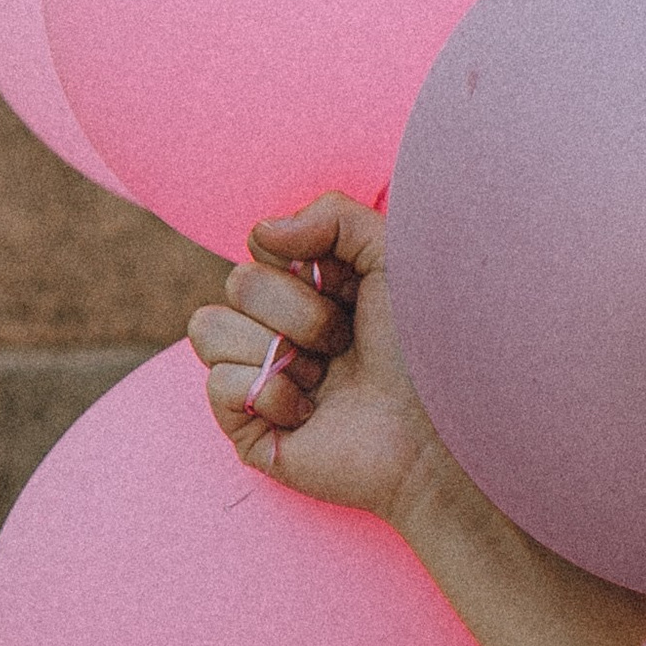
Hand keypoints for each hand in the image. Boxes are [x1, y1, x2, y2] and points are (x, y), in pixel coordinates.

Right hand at [188, 195, 456, 534]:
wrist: (436, 430)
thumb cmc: (425, 346)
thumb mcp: (392, 256)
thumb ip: (333, 216)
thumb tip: (261, 231)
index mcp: (312, 288)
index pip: (262, 245)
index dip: (303, 263)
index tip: (351, 291)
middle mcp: (282, 330)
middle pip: (238, 283)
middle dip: (300, 310)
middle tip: (345, 343)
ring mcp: (261, 378)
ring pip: (209, 327)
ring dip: (277, 349)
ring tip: (325, 377)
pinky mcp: (248, 428)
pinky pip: (217, 384)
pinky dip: (270, 393)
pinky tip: (310, 414)